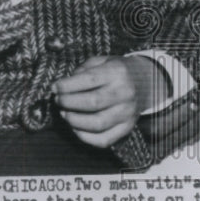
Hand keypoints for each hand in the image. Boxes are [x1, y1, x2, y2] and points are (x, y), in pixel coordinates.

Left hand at [52, 55, 169, 148]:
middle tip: (58, 100)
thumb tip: (62, 86)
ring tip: (65, 114)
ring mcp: (128, 113)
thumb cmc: (116, 71)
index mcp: (118, 72)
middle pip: (92, 103)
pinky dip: (85, 137)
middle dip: (68, 102)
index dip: (67, 85)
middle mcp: (125, 93)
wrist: (145, 82)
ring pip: (97, 124)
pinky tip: (76, 127)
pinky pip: (103, 140)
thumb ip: (83, 70)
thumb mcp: (102, 61)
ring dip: (74, 121)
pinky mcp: (127, 128)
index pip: (89, 79)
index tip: (55, 87)